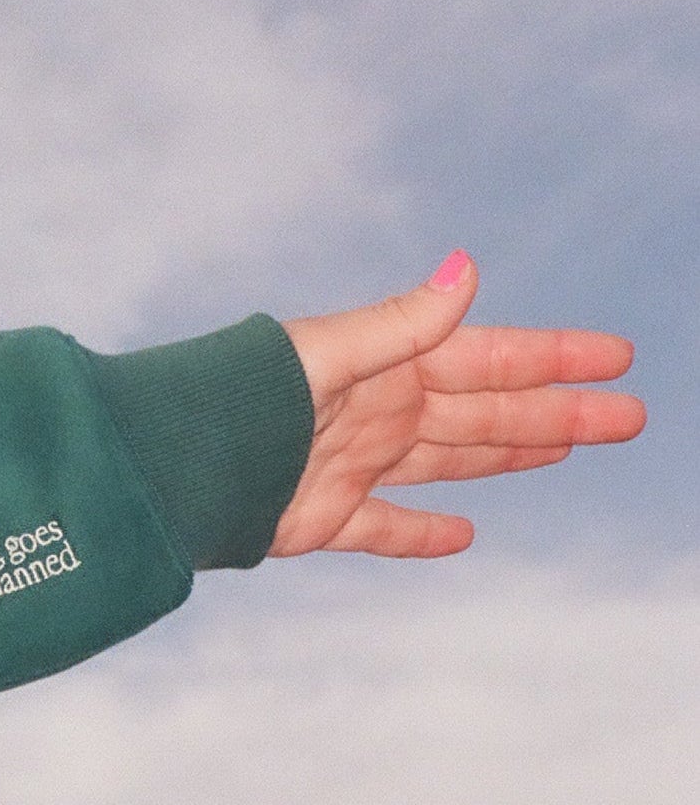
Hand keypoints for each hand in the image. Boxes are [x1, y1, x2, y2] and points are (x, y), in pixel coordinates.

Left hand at [271, 251, 646, 557]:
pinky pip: (388, 527)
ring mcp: (357, 465)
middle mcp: (381, 413)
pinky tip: (462, 536)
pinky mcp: (327, 520)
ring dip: (510, 456)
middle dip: (557, 412)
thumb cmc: (244, 397)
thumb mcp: (329, 354)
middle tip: (628, 417)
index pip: (490, 359)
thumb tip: (466, 269)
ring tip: (565, 448)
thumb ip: (401, 324)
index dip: (553, 358)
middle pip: (489, 414)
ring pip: (453, 461)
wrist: (176, 467)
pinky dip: (424, 534)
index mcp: (389, 368)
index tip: (616, 357)